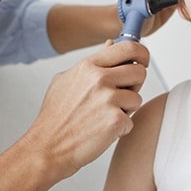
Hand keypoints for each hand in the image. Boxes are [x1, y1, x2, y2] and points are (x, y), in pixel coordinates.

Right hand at [28, 40, 149, 179]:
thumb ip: (93, 62)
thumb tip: (111, 44)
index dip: (141, 53)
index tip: (142, 61)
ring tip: (103, 116)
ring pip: (137, 98)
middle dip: (134, 85)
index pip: (128, 47)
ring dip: (126, 109)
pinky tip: (101, 130)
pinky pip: (131, 120)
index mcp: (88, 65)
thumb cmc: (56, 116)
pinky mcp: (115, 120)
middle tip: (120, 95)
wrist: (48, 146)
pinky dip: (120, 128)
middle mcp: (100, 79)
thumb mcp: (66, 79)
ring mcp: (108, 99)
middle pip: (139, 71)